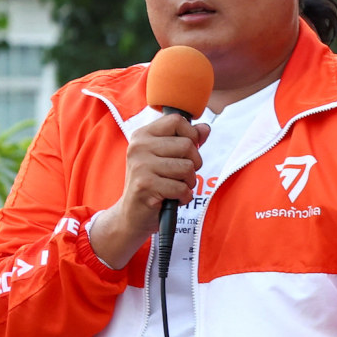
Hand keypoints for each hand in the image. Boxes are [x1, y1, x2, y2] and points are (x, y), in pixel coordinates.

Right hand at [89, 112, 208, 267]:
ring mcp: (140, 166)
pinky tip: (172, 198)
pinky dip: (184, 196)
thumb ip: (187, 141)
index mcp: (142, 135)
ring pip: (187, 167)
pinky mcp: (144, 185)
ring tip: (175, 186)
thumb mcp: (168, 158)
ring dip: (189, 182)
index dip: (191, 135)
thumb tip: (205, 128)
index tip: (186, 151)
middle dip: (193, 163)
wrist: (132, 215)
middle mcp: (138, 147)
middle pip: (187, 144)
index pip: (177, 121)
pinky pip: (181, 188)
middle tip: (180, 175)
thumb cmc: (154, 183)